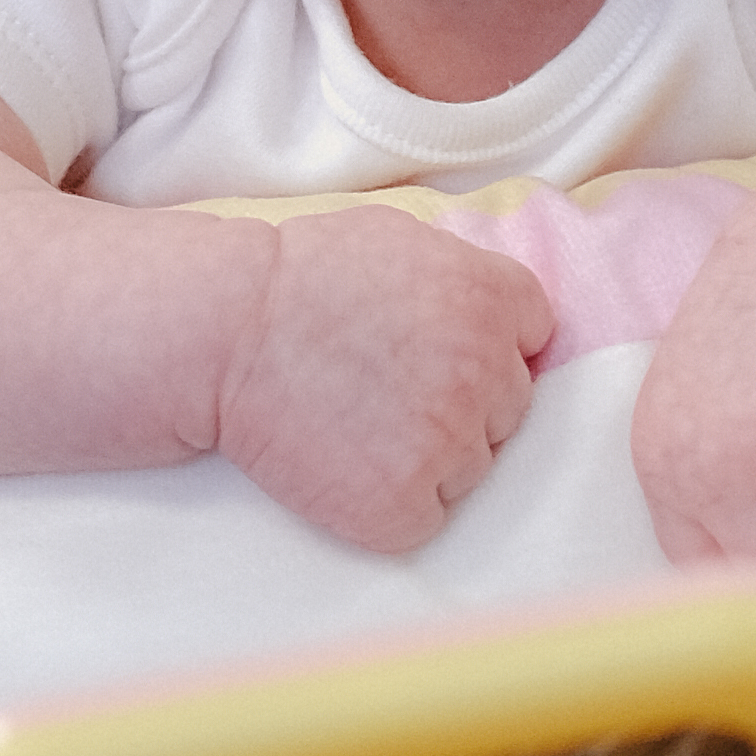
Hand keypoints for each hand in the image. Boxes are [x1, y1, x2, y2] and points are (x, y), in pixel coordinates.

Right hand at [214, 206, 553, 553]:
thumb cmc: (297, 277)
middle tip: (387, 391)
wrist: (222, 332)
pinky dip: (392, 506)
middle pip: (508, 408)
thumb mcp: (398, 238)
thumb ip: (462, 274)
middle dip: (462, 404)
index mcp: (493, 298)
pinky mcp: (404, 504)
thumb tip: (495, 313)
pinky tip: (347, 468)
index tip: (438, 350)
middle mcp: (487, 372)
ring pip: (472, 468)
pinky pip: (426, 517)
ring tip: (358, 427)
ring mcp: (450, 443)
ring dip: (429, 458)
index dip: (487, 345)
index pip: (533, 335)